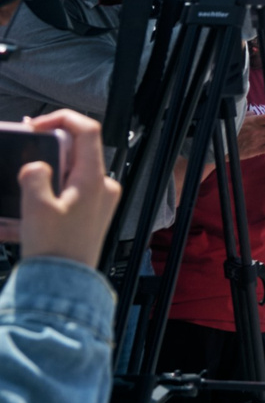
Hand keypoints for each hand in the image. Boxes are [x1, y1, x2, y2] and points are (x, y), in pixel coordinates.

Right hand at [17, 111, 118, 263]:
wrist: (64, 283)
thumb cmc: (55, 248)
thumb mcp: (36, 208)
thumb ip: (34, 177)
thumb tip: (35, 166)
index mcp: (94, 178)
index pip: (88, 130)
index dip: (62, 118)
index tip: (36, 125)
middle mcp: (103, 186)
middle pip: (77, 151)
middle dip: (48, 147)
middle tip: (25, 149)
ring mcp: (100, 200)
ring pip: (70, 172)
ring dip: (45, 173)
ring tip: (22, 185)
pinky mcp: (91, 214)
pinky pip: (68, 193)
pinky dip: (48, 193)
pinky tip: (23, 210)